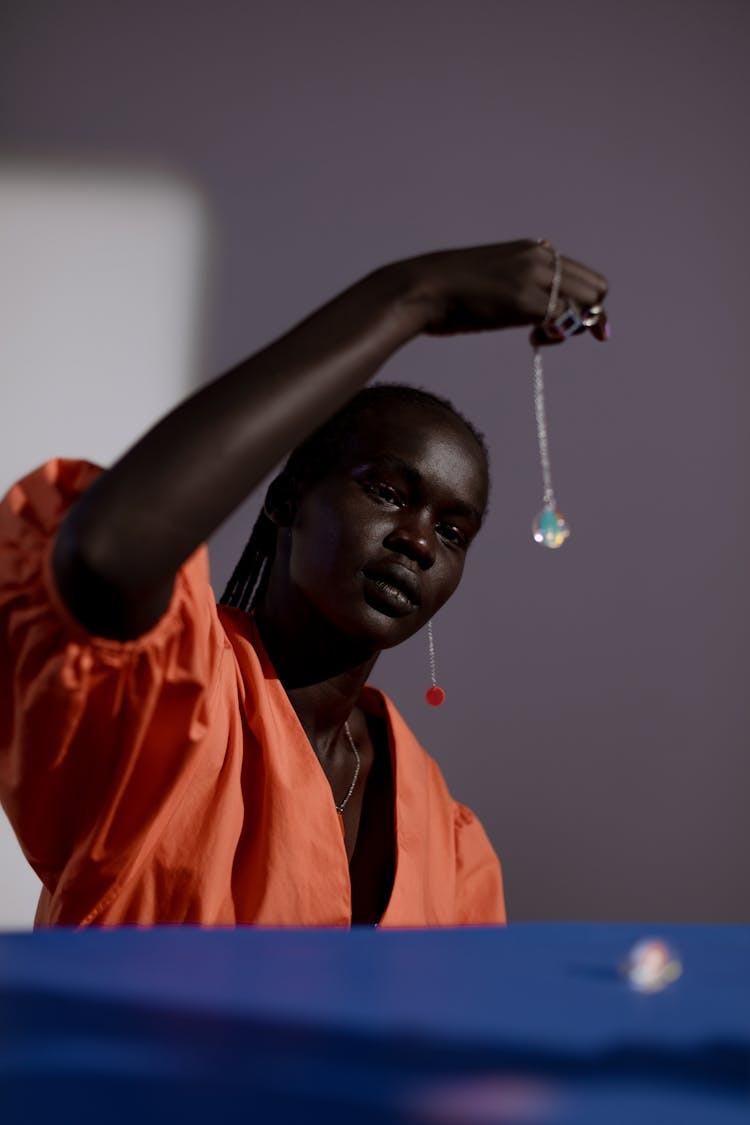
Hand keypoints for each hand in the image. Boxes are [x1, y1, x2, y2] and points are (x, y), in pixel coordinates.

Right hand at [399, 239, 607, 341]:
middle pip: (595, 288)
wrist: (423, 289)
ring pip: (587, 303)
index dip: (587, 301)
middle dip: (592, 316)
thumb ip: (518, 277)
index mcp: (532, 249)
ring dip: (576, 327)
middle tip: (566, 335)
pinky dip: (559, 334)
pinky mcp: (526, 302)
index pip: (580, 273)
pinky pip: (565, 319)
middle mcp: (540, 257)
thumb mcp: (491, 275)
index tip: (575, 324)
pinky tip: (534, 338)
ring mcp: (534, 278)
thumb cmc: (450, 291)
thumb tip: (541, 286)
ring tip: (541, 336)